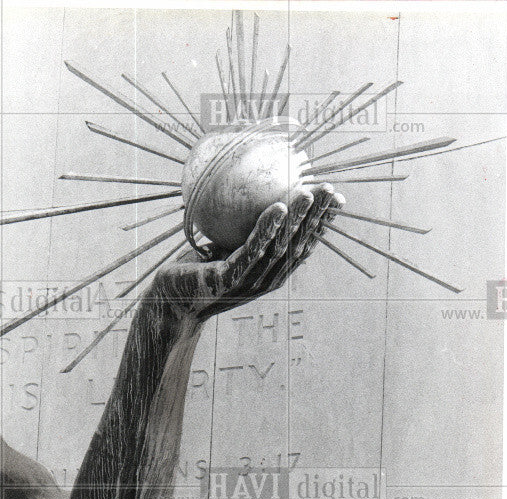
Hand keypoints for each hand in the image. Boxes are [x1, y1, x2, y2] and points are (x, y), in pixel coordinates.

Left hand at [151, 183, 343, 321]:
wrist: (171, 299)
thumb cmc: (198, 270)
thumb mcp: (225, 247)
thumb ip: (245, 229)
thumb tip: (254, 191)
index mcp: (271, 273)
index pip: (303, 245)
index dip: (321, 223)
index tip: (335, 199)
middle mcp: (266, 280)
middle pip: (298, 245)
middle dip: (316, 217)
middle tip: (329, 190)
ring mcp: (250, 282)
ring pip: (280, 246)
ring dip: (298, 219)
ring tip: (308, 193)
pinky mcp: (230, 280)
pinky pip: (252, 250)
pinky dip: (267, 228)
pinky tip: (277, 207)